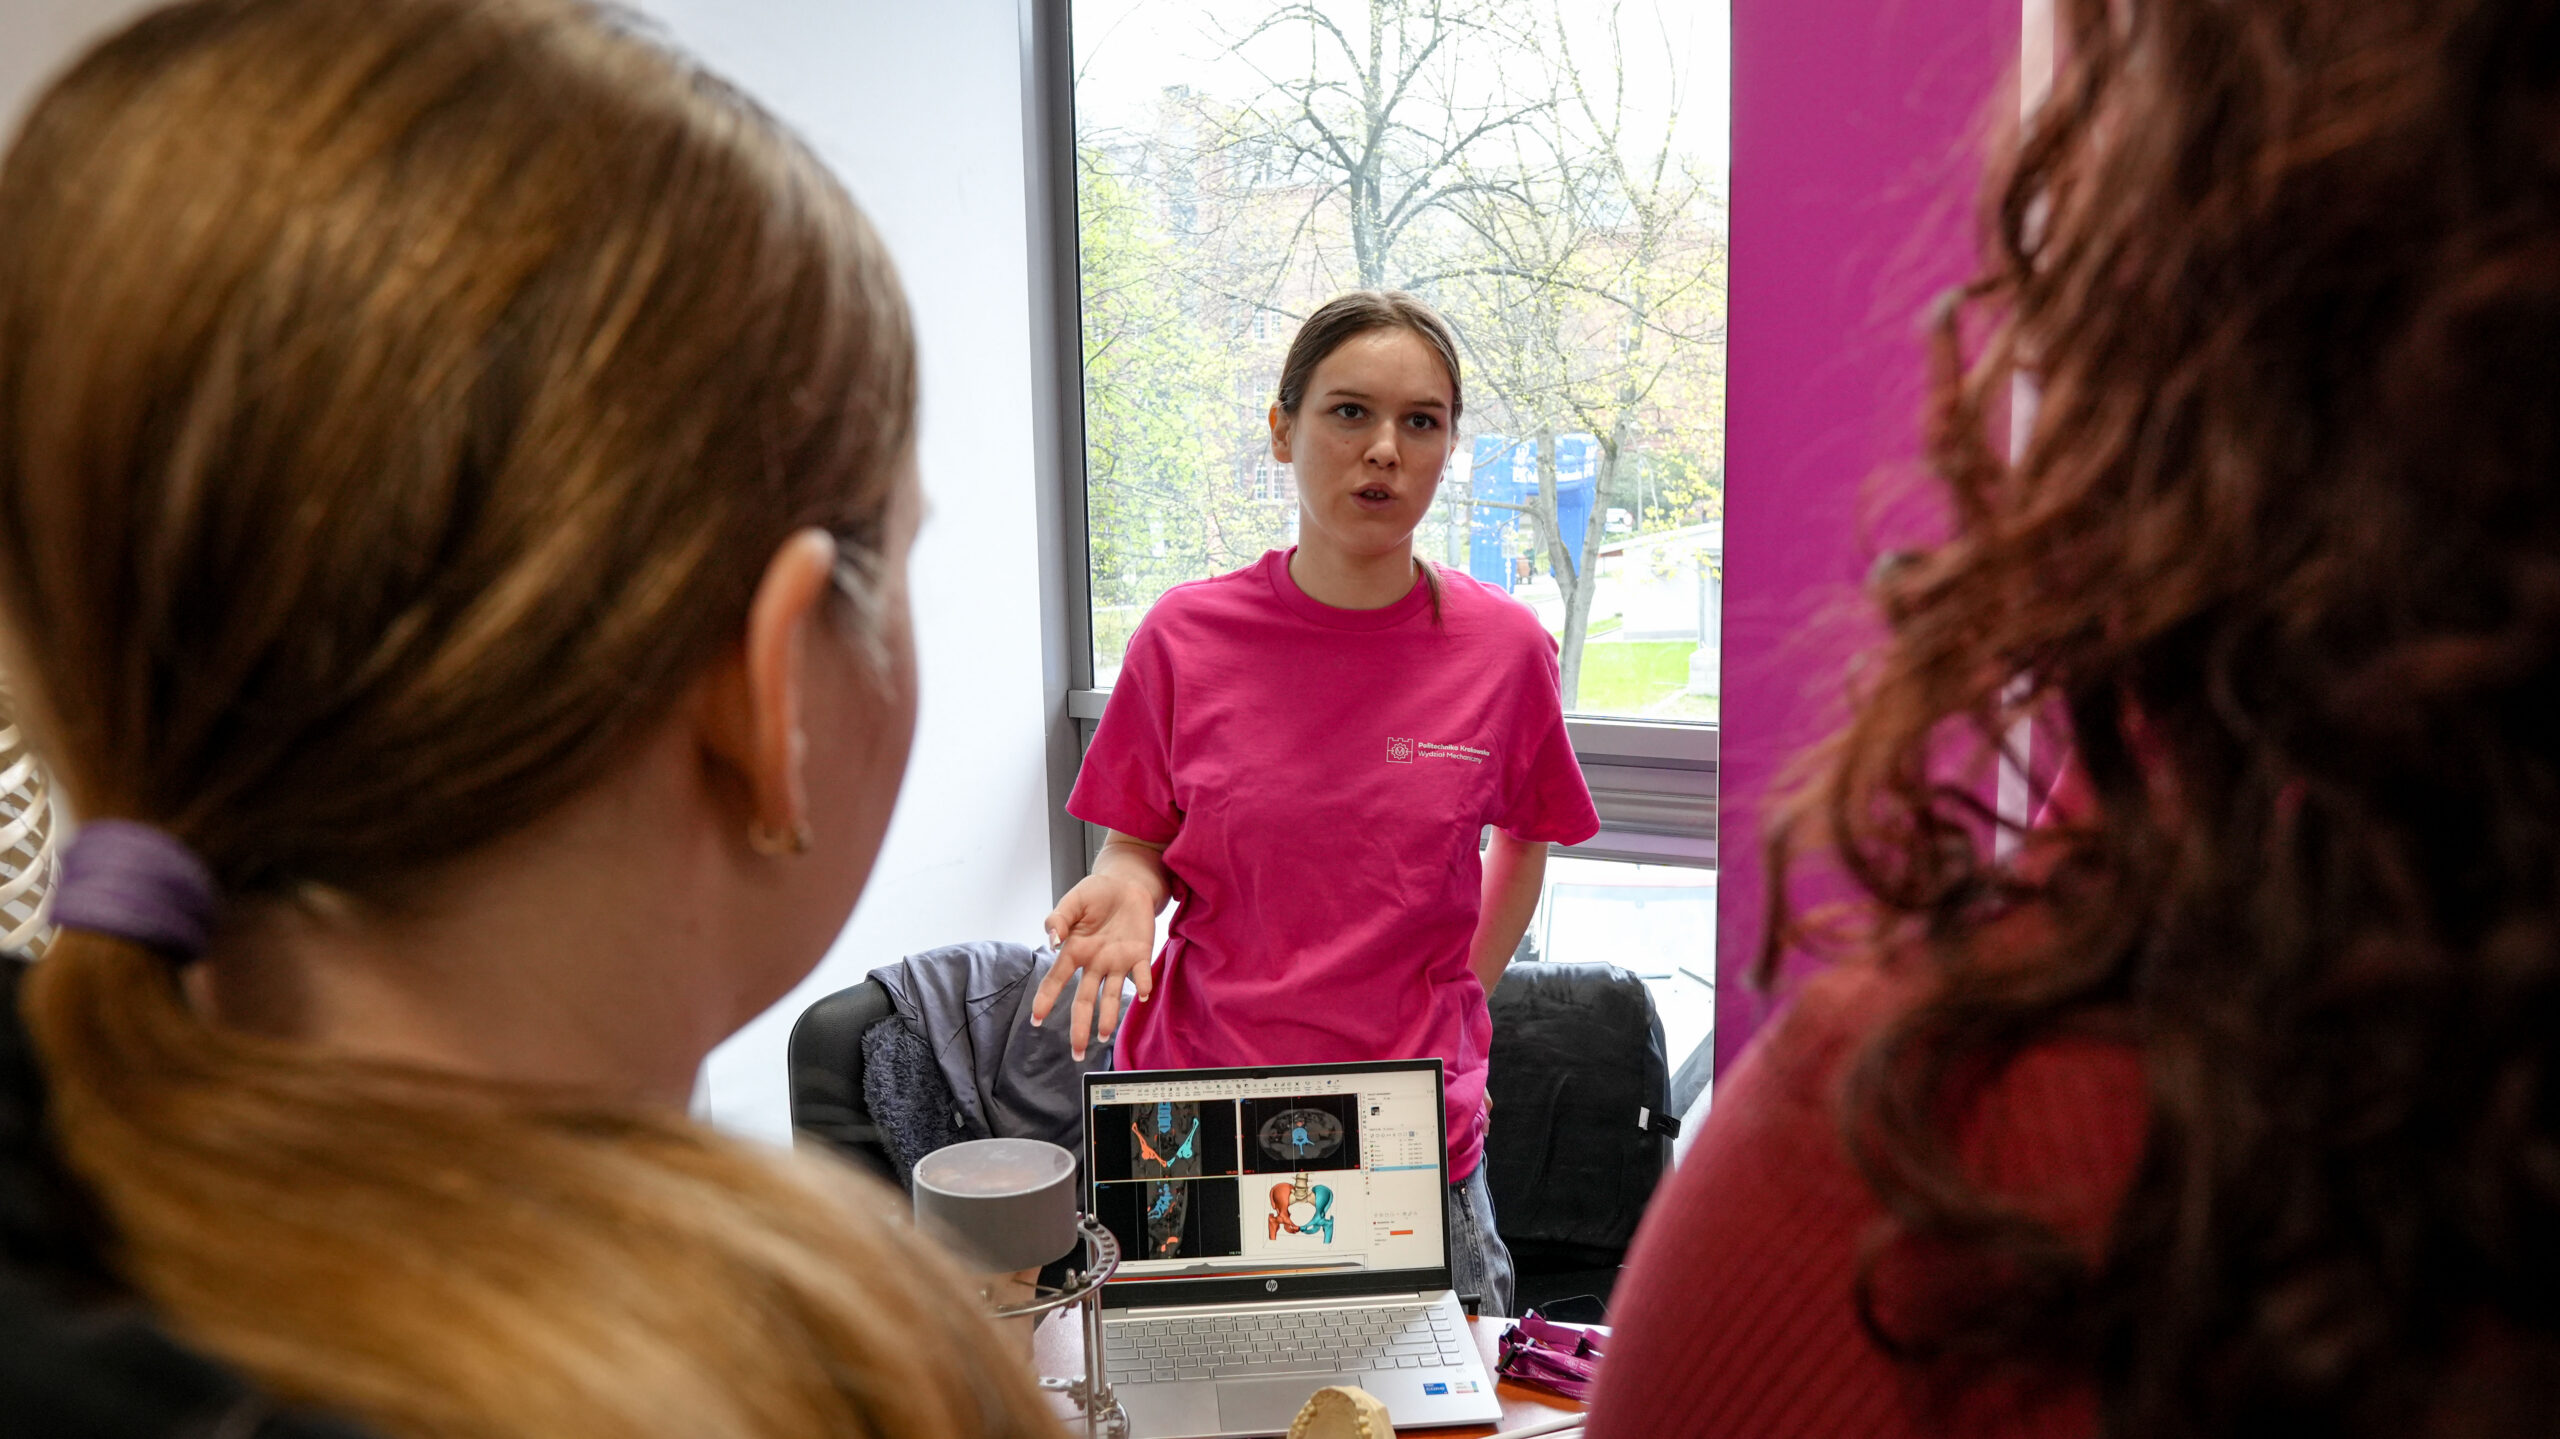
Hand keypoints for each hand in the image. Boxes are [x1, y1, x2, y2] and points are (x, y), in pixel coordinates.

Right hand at [1033, 870, 1158, 1059]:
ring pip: (1111, 994)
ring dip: (1108, 1015)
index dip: (1046, 999)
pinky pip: (1141, 974)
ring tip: (1104, 1036)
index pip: (1056, 980)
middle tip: (1076, 1052)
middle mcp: (1095, 963)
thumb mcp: (1073, 900)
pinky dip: (1142, 985)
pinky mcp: (1139, 954)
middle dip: (1079, 1026)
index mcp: (1075, 951)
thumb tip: (1050, 940)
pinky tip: (1142, 996)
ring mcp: (1117, 961)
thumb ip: (1059, 918)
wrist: (1127, 884)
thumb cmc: (1096, 893)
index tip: (1036, 1020)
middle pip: (1084, 999)